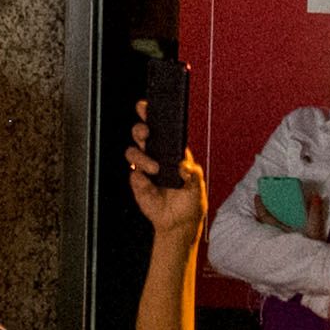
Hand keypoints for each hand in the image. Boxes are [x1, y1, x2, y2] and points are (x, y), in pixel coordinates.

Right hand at [117, 109, 209, 236]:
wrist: (178, 223)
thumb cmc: (190, 201)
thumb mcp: (197, 185)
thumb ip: (191, 173)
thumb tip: (181, 163)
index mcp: (174, 152)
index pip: (162, 129)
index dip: (152, 115)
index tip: (146, 105)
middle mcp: (157, 156)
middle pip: (142, 134)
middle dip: (140, 129)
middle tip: (146, 134)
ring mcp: (145, 167)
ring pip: (133, 151)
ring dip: (142, 157)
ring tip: (154, 169)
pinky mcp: (137, 181)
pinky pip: (133, 173)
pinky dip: (140, 177)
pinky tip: (149, 183)